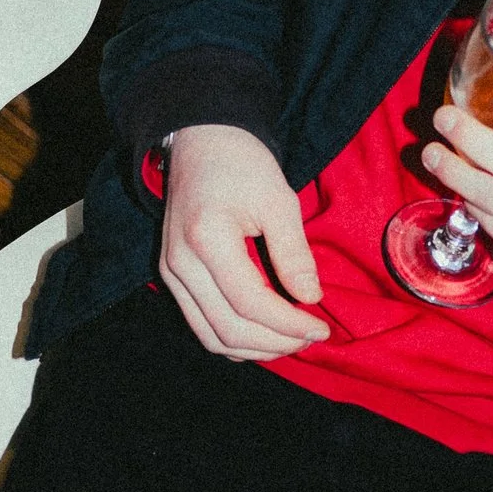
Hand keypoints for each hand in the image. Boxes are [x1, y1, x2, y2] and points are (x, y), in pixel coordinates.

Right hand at [158, 124, 329, 359]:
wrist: (201, 142)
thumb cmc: (242, 165)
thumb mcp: (278, 200)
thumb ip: (293, 253)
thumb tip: (310, 298)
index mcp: (206, 240)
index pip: (250, 303)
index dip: (289, 324)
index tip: (321, 327)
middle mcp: (180, 264)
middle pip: (229, 329)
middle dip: (275, 343)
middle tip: (311, 338)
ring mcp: (171, 273)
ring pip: (211, 337)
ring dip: (255, 349)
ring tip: (292, 341)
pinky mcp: (172, 277)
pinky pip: (201, 325)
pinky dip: (233, 339)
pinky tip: (264, 334)